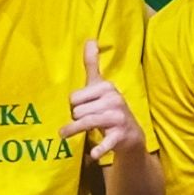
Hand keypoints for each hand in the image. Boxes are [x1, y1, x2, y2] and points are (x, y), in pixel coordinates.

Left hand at [63, 38, 143, 164]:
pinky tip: (93, 155)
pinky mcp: (120, 136)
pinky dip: (99, 149)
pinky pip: (106, 142)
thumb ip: (92, 64)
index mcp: (106, 87)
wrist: (130, 135)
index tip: (80, 107)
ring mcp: (118, 118)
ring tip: (63, 135)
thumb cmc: (109, 107)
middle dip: (75, 118)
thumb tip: (89, 39)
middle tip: (81, 121)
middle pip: (78, 111)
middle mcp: (114, 100)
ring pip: (86, 123)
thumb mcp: (101, 85)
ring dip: (73, 130)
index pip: (75, 97)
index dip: (74, 104)